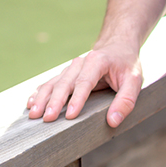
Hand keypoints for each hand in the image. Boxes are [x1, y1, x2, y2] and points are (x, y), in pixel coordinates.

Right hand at [26, 45, 142, 128]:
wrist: (117, 45)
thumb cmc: (126, 64)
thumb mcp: (135, 79)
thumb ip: (126, 100)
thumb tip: (113, 121)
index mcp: (97, 62)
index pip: (85, 82)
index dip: (77, 99)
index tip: (70, 115)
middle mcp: (80, 63)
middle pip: (65, 83)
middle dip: (54, 102)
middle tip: (47, 118)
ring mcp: (71, 68)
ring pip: (54, 83)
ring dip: (43, 99)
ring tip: (33, 114)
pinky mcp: (66, 74)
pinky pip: (50, 83)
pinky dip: (40, 93)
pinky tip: (31, 103)